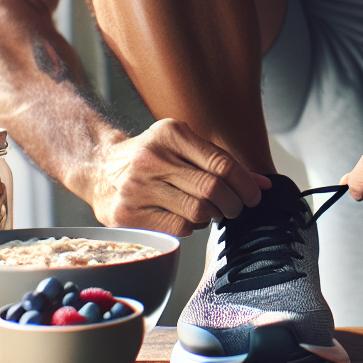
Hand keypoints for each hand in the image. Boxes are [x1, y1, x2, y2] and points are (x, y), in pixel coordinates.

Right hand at [91, 119, 271, 236]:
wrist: (100, 168)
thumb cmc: (152, 156)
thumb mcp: (182, 145)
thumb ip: (220, 161)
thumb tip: (262, 184)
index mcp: (170, 134)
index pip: (221, 163)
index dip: (245, 183)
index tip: (255, 195)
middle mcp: (152, 158)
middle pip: (211, 189)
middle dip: (233, 203)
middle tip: (236, 208)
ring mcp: (137, 187)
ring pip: (197, 211)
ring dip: (213, 216)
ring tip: (211, 211)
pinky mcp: (127, 215)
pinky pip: (178, 228)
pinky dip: (192, 227)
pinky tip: (188, 219)